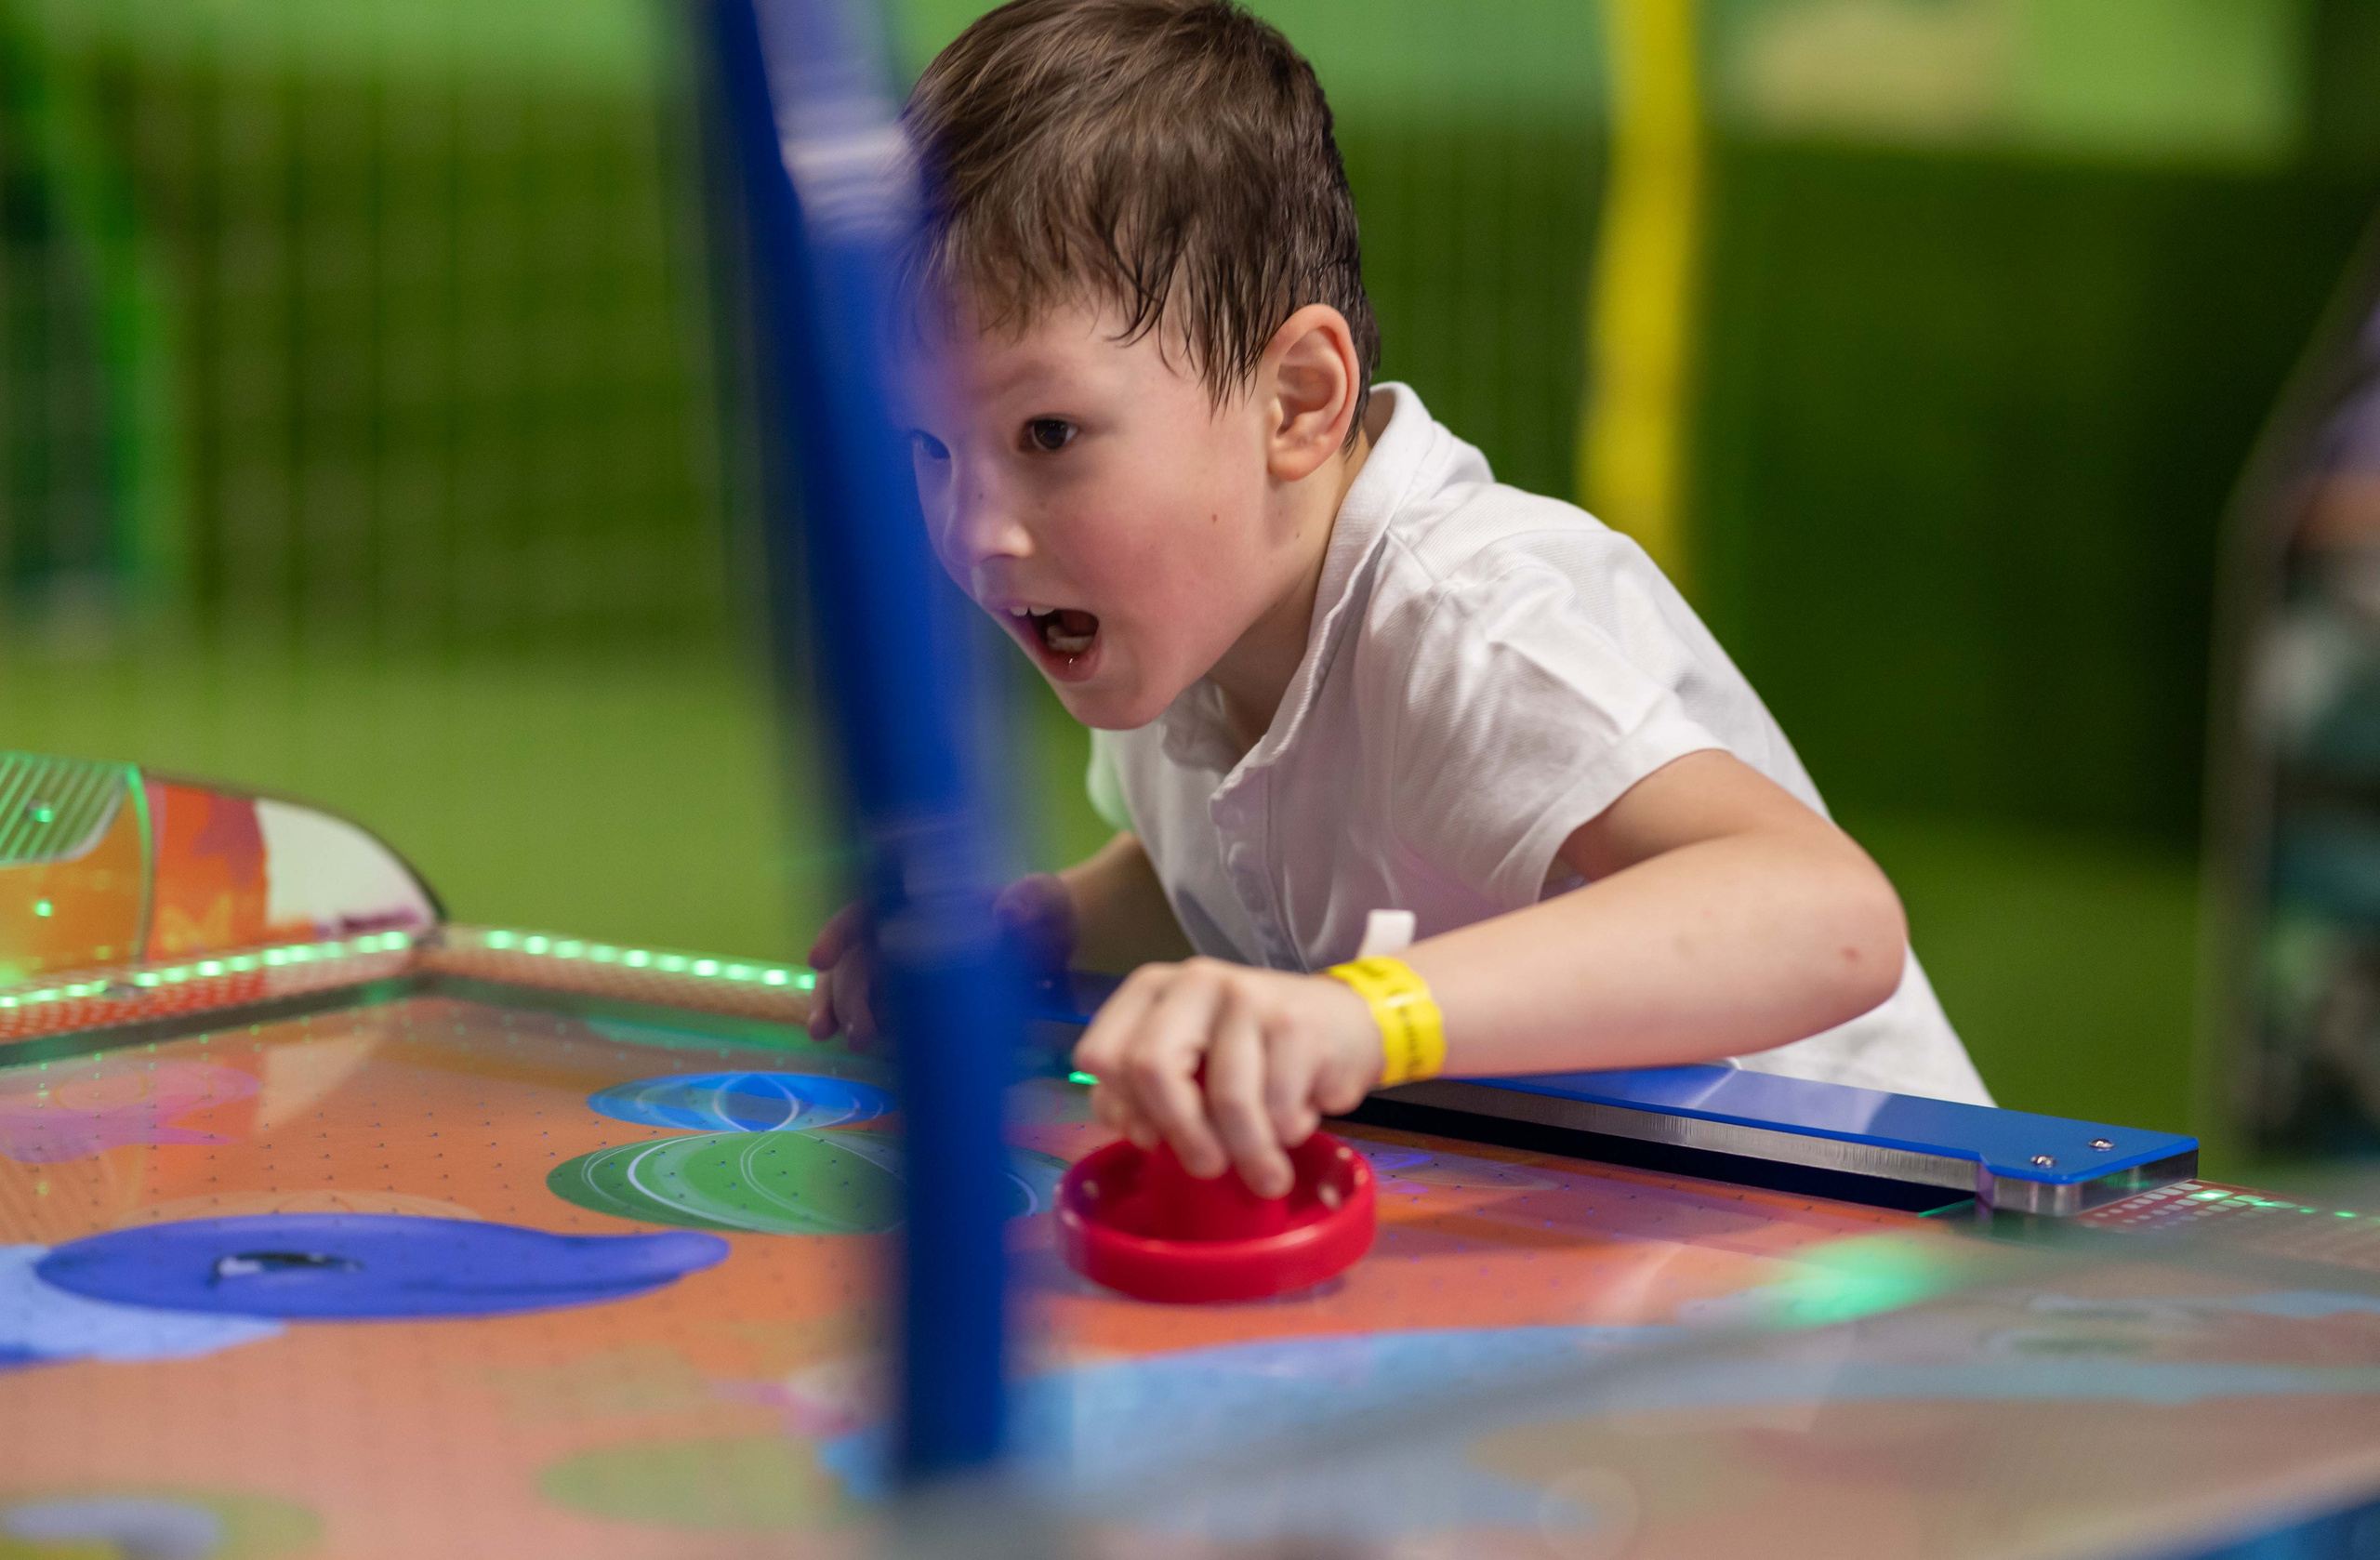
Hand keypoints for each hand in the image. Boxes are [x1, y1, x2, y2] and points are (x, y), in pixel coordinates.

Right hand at [805, 873, 1080, 1042]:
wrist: (1055, 939)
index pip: (868, 908)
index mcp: (926, 898)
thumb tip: (1006, 910)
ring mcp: (906, 959)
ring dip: (835, 1006)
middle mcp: (904, 924)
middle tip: (859, 1033)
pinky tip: (857, 1043)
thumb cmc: (1042, 908)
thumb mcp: (1042, 898)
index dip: (838, 931)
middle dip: (845, 992)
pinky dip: (860, 1020)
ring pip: (853, 979)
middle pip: (857, 954)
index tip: (820, 960)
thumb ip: (1028, 900)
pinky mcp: (915, 993)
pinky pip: (878, 1004)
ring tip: (828, 1036)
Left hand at [1072, 958, 1381, 1197]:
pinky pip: (1279, 1109)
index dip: (1122, 1109)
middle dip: (1181, 1133)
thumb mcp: (1192, 1061)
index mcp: (1152, 989)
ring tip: (1266, 1175)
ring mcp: (1247, 995)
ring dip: (1248, 1154)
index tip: (1152, 1139)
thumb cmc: (1254, 1052)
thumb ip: (1147, 1090)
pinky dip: (1287, 1134)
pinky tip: (1298, 1119)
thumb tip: (1140, 1130)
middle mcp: (1194, 980)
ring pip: (1226, 1101)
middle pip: (1152, 1069)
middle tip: (1208, 1169)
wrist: (1343, 1022)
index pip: (1101, 1056)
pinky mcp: (1297, 1023)